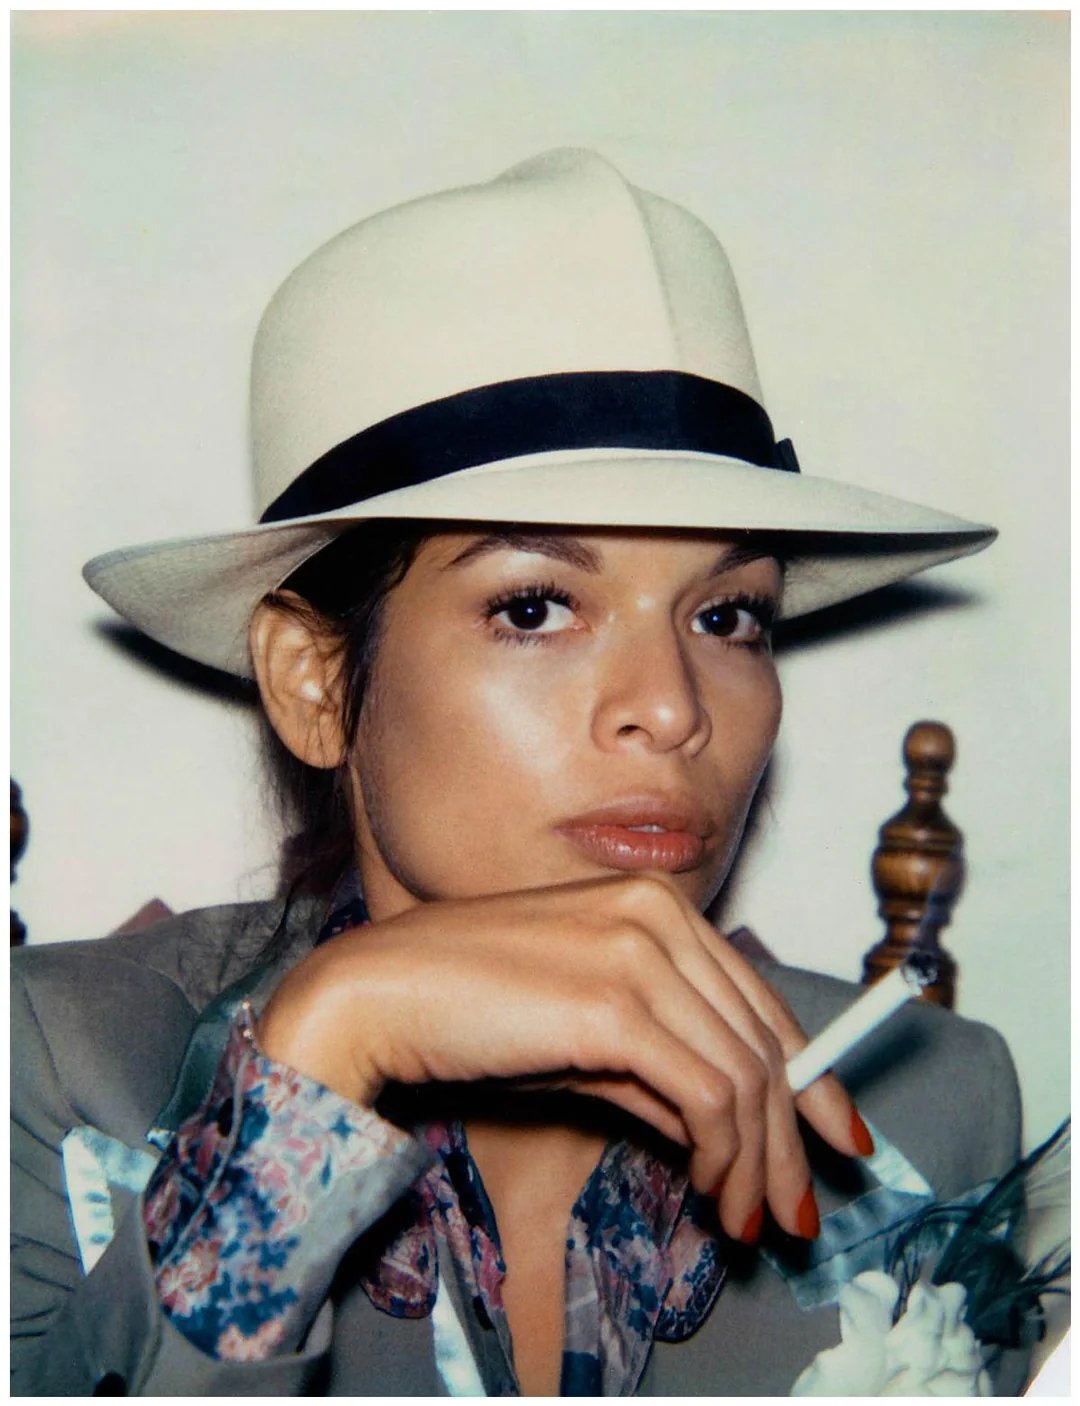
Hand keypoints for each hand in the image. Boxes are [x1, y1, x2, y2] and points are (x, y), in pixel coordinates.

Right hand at [257, 873, 861, 1240]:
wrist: (379, 993)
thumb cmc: (471, 1012)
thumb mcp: (583, 1038)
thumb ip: (659, 1068)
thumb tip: (726, 1130)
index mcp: (655, 906)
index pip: (761, 1000)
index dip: (811, 1078)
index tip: (835, 1137)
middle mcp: (658, 916)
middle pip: (765, 1040)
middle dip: (794, 1138)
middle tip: (799, 1211)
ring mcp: (639, 954)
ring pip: (745, 1075)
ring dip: (758, 1163)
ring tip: (749, 1221)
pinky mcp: (615, 1004)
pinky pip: (707, 1095)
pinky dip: (723, 1156)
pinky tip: (710, 1192)